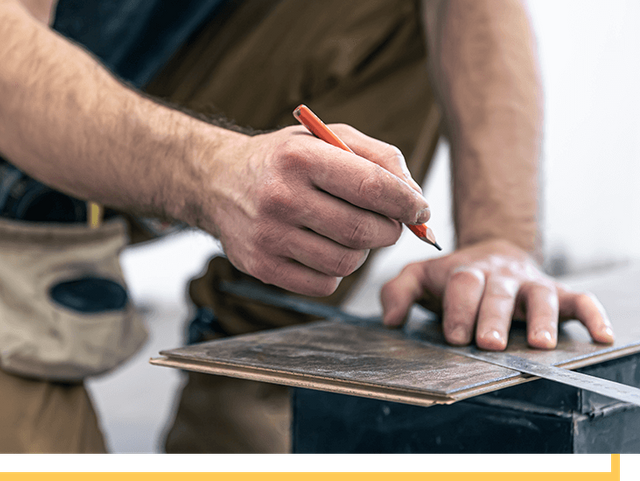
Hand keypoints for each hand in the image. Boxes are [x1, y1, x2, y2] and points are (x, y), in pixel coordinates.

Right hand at [200, 124, 429, 296]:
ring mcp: (267, 236)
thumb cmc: (286, 160)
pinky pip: (324, 285)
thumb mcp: (329, 138)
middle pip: (362, 230)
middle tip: (386, 222)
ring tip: (348, 232)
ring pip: (346, 263)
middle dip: (389, 230)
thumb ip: (380, 158)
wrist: (219, 182)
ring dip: (361, 251)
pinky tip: (323, 249)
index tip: (421, 211)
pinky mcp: (261, 267)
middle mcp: (280, 197)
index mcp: (300, 157)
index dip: (407, 203)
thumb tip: (417, 200)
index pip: (371, 186)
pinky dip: (336, 272)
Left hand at [380, 239, 613, 349]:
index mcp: (466, 272)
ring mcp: (529, 283)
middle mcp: (500, 276)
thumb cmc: (452, 274)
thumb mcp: (420, 275)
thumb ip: (398, 290)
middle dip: (493, 317)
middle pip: (498, 292)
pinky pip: (579, 299)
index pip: (462, 285)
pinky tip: (602, 335)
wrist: (491, 251)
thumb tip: (390, 319)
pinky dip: (593, 315)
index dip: (459, 308)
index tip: (456, 336)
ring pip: (539, 296)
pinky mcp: (556, 291)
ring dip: (540, 318)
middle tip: (489, 343)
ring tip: (539, 344)